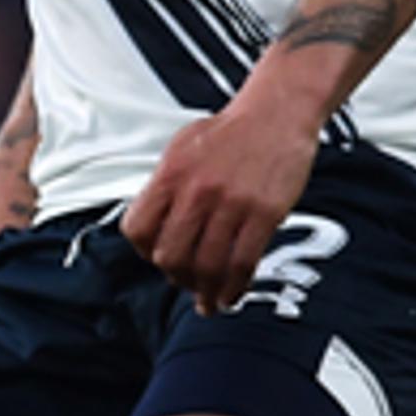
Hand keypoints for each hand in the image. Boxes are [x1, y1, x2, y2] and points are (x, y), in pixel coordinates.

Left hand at [118, 96, 319, 312]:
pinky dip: (234, 289)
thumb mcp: (181, 149)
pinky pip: (243, 264)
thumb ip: (164, 188)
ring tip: (209, 302)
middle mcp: (197, 191)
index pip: (139, 230)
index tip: (157, 257)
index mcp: (170, 175)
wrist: (276, 114)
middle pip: (171, 256)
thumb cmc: (229, 133)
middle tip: (186, 283)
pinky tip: (230, 296)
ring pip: (208, 267)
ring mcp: (232, 204)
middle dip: (176, 278)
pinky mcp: (265, 214)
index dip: (145, 252)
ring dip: (206, 293)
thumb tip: (152, 229)